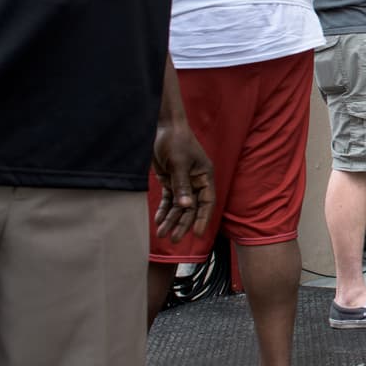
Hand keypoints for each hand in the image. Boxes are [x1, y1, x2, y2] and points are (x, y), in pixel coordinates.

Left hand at [151, 121, 214, 241]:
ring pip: (179, 205)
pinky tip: (158, 221)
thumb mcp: (178, 163)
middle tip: (174, 239)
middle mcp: (196, 181)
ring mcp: (183, 181)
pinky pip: (169, 199)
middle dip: (182, 223)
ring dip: (171, 219)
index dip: (202, 218)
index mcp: (204, 176)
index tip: (197, 234)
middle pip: (191, 207)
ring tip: (162, 234)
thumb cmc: (175, 141)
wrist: (162, 127)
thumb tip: (186, 206)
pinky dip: (164, 210)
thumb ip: (182, 185)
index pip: (206, 201)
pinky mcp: (170, 180)